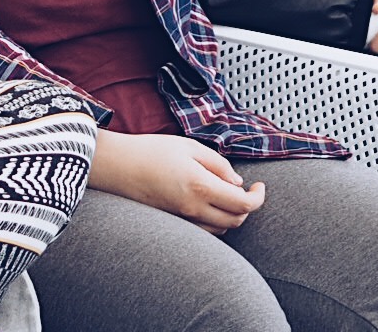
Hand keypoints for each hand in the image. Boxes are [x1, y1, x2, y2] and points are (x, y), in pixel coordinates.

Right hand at [89, 131, 265, 234]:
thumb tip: (237, 183)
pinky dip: (214, 220)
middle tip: (247, 189)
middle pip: (235, 221)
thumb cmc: (152, 150)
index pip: (243, 205)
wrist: (117, 166)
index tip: (260, 186)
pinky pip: (203, 230)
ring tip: (226, 193)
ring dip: (230, 214)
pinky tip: (209, 202)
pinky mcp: (173, 223)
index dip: (258, 198)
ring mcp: (182, 219)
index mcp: (201, 186)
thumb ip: (219, 165)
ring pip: (220, 228)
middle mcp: (193, 209)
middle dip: (247, 207)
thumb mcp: (190, 147)